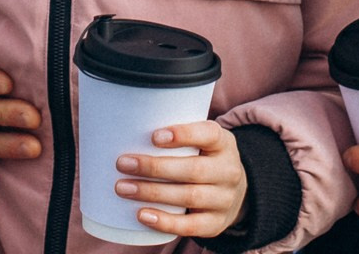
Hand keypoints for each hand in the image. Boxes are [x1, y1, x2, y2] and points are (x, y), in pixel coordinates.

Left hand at [115, 119, 249, 240]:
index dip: (183, 135)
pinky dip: (165, 222)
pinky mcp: (216, 224)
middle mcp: (228, 172)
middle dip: (154, 167)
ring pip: (189, 197)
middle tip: (123, 164)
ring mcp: (224, 200)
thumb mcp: (201, 141)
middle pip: (193, 170)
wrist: (235, 193)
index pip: (208, 134)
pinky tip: (142, 215)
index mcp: (224, 144)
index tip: (153, 136)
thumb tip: (130, 133)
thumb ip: (177, 137)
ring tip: (124, 188)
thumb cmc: (205, 159)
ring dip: (152, 193)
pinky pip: (191, 226)